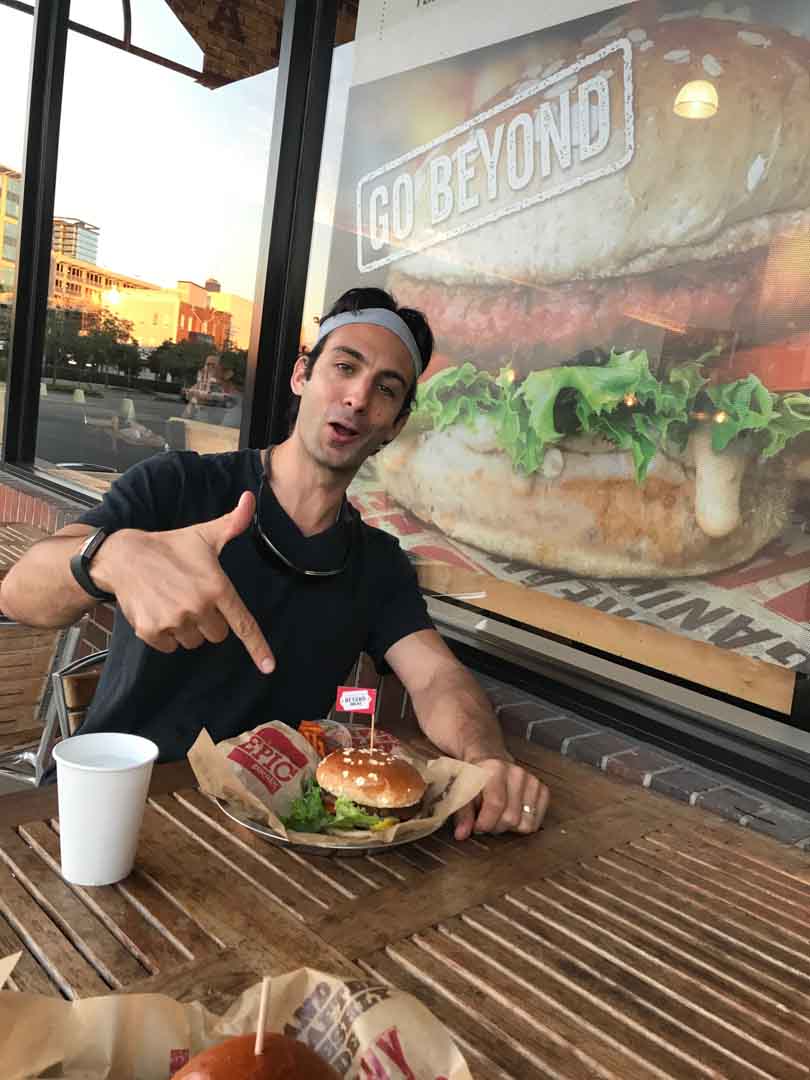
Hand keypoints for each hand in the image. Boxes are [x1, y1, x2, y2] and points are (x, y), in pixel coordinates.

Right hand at [92, 491, 274, 673]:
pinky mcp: (152, 631)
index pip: (243, 623)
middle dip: (211, 620)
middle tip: (193, 597)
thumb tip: (250, 499)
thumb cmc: (171, 546)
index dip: (258, 647)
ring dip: (189, 628)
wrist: (124, 556)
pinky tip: (160, 611)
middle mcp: (198, 606)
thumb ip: (233, 523)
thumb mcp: (204, 534)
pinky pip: (171, 647)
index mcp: (216, 587)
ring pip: (195, 642)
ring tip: (175, 602)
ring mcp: (174, 621)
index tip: (269, 667)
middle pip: (218, 634)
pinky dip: (168, 635)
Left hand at [453, 757, 549, 840]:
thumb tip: (462, 834)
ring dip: (510, 827)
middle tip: (486, 820)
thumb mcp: (462, 791)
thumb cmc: (475, 778)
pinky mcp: (542, 789)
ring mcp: (532, 781)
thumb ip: (463, 814)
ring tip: (499, 816)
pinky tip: (512, 814)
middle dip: (496, 826)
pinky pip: (536, 823)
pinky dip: (523, 824)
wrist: (489, 760)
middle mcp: (516, 773)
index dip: (485, 823)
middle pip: (511, 818)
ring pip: (526, 824)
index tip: (477, 827)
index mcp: (495, 769)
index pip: (496, 805)